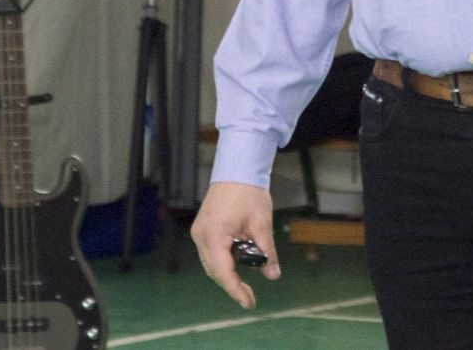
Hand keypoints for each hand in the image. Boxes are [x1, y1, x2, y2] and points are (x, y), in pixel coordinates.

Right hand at [190, 181, 279, 307]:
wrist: (236, 169)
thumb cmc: (249, 193)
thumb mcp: (262, 223)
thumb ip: (267, 251)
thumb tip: (273, 274)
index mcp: (215, 234)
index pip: (223, 271)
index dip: (236, 290)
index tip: (248, 303)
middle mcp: (202, 235)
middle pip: (214, 271)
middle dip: (232, 285)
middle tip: (250, 297)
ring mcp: (199, 232)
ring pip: (211, 264)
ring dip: (227, 274)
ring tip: (245, 283)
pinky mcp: (202, 229)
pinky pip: (210, 253)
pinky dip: (223, 262)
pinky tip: (237, 263)